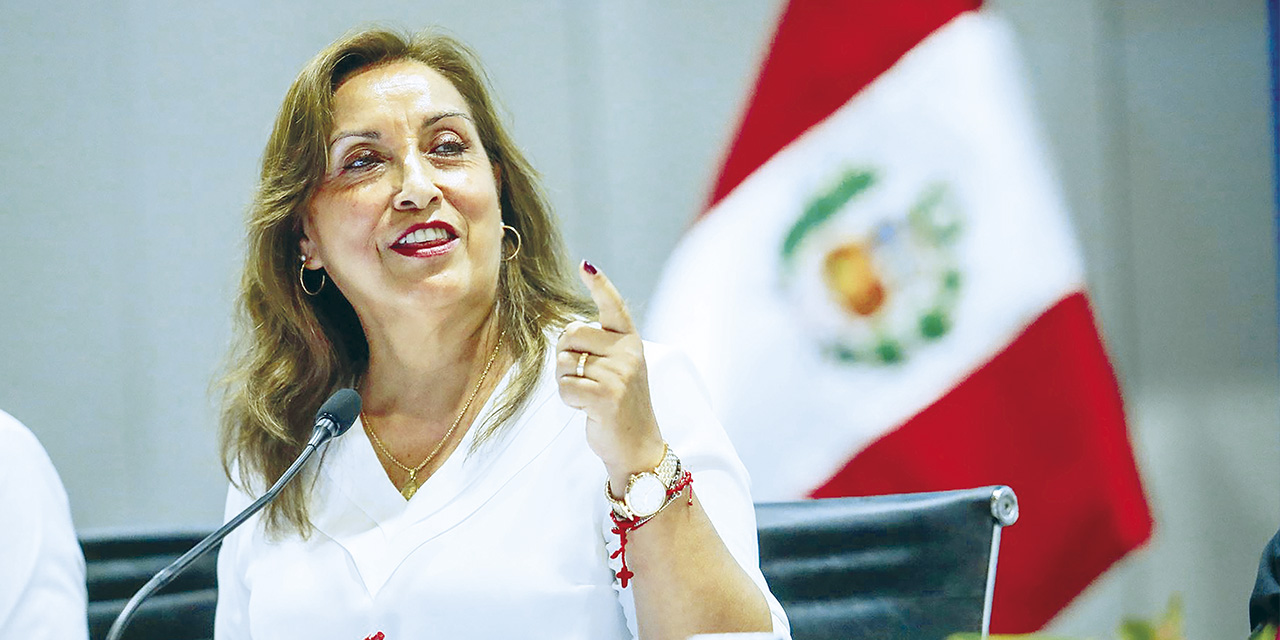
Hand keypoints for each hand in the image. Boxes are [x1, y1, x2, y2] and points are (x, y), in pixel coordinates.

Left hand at [556, 261, 665, 490]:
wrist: (638, 446)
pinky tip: (586, 408)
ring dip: (566, 382)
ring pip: (564, 363)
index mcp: (631, 342)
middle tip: (581, 376)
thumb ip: (601, 348)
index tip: (586, 266)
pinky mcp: (605, 396)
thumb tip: (568, 333)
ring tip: (588, 396)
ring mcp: (619, 375)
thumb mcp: (619, 369)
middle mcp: (628, 353)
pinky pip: (565, 387)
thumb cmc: (621, 406)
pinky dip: (568, 400)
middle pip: (571, 333)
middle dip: (564, 354)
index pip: (613, 306)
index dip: (599, 285)